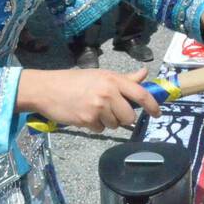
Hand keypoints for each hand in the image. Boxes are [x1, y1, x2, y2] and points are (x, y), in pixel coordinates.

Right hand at [24, 68, 160, 130]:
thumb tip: (144, 74)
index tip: (157, 113)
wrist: (46, 89)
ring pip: (115, 124)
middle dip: (123, 117)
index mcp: (112, 79)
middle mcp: (108, 93)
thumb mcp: (100, 75)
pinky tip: (84, 115)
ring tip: (93, 109)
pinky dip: (94, 125)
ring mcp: (97, 107)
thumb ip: (124, 78)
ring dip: (107, 121)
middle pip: (129, 116)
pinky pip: (100, 129)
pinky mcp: (87, 120)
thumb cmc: (74, 81)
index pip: (140, 94)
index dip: (153, 105)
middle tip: (111, 110)